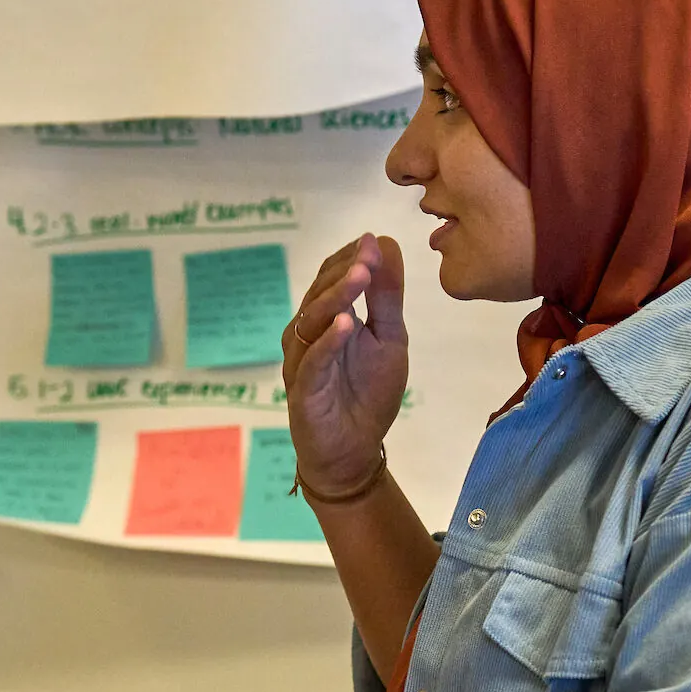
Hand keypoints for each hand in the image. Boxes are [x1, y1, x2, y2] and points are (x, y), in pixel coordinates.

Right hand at [282, 234, 408, 493]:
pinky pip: (312, 361)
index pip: (330, 276)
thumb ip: (386, 296)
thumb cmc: (368, 394)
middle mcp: (307, 334)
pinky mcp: (302, 390)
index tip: (374, 240)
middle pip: (318, 293)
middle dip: (344, 271)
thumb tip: (387, 244)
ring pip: (311, 321)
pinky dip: (327, 341)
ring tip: (360, 276)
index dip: (349, 257)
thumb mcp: (389, 338)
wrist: (354, 451)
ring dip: (336, 297)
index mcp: (327, 317)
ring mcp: (301, 361)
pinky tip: (345, 324)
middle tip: (368, 253)